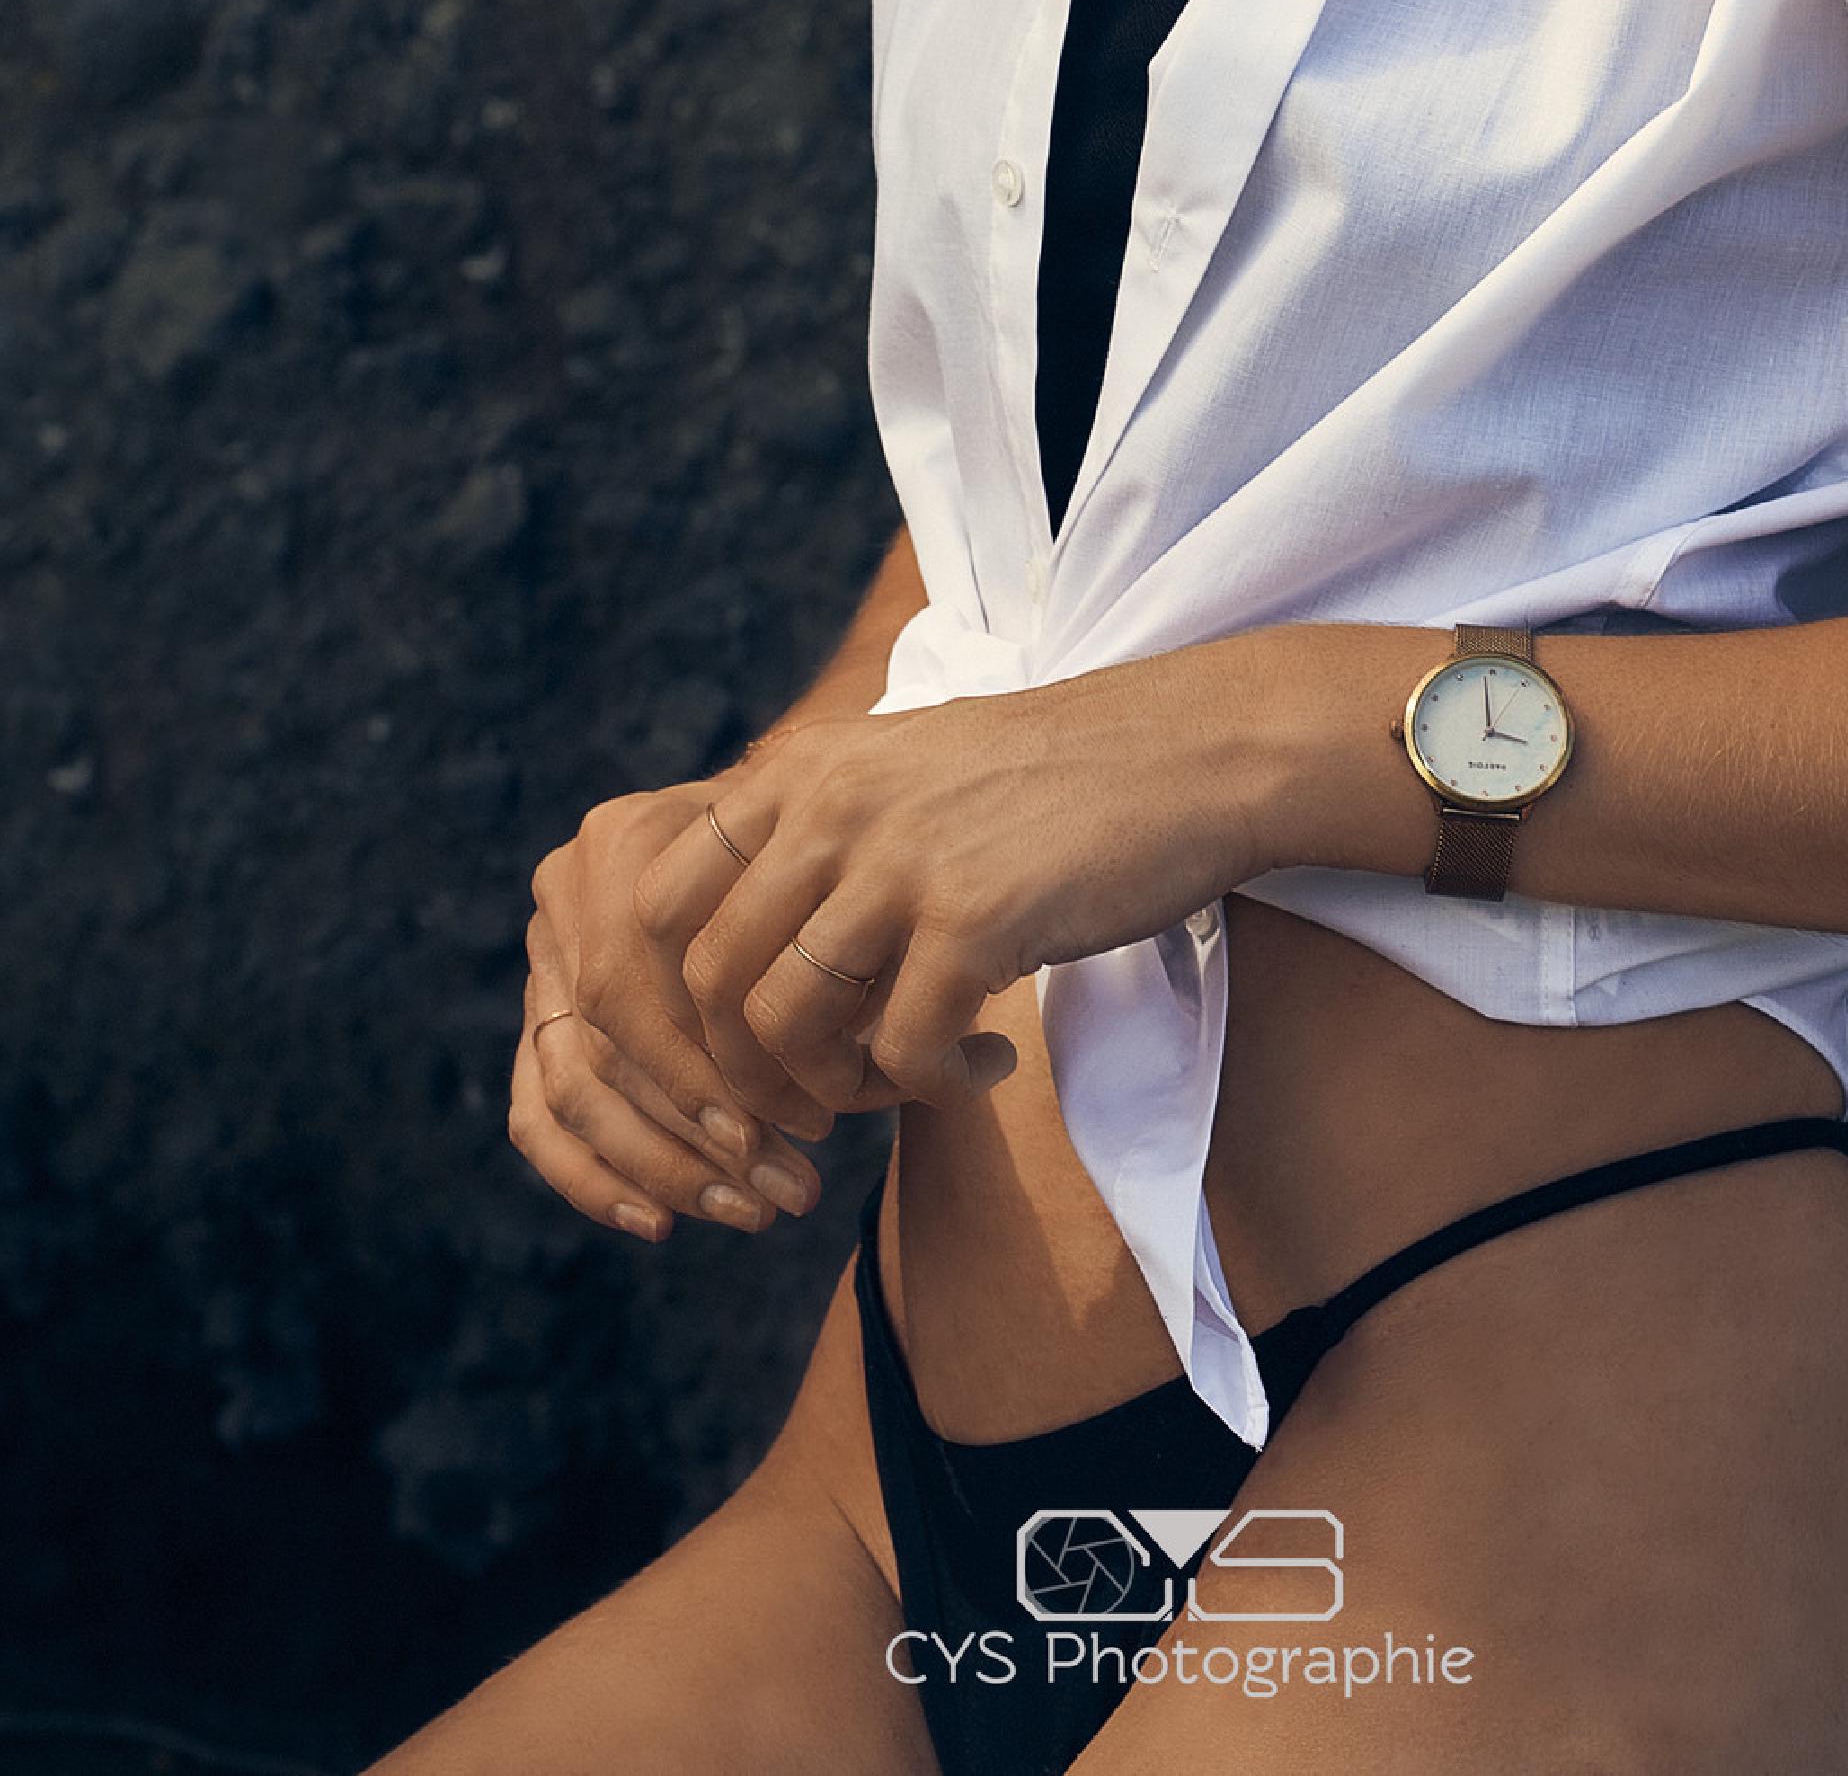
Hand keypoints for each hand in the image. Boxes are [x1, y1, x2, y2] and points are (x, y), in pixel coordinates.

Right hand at [511, 767, 905, 1249]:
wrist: (780, 834)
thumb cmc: (825, 866)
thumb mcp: (832, 891)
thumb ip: (829, 971)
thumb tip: (884, 1082)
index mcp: (628, 838)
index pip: (642, 986)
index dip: (717, 1073)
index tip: (816, 1126)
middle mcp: (567, 887)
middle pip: (611, 1043)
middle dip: (704, 1134)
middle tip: (790, 1193)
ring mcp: (542, 953)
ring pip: (573, 1091)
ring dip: (662, 1169)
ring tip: (753, 1212)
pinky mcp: (541, 1015)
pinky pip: (537, 1114)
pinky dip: (590, 1179)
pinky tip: (661, 1222)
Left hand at [627, 643, 1281, 1129]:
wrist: (1187, 751)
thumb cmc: (1051, 773)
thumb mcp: (903, 764)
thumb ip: (818, 828)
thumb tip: (743, 945)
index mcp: (801, 769)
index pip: (660, 902)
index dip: (679, 1000)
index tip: (746, 1042)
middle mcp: (829, 807)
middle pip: (708, 981)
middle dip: (748, 1071)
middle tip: (819, 1098)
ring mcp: (896, 862)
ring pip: (784, 1026)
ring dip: (833, 1089)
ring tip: (901, 1085)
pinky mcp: (971, 920)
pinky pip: (900, 1054)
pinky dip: (933, 1086)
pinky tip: (987, 1061)